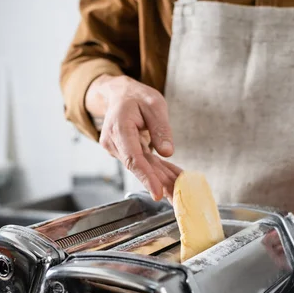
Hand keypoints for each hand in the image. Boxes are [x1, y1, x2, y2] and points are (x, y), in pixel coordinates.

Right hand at [86, 75, 181, 201]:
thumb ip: (160, 128)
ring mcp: (117, 149)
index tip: (157, 192)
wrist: (118, 95)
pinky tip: (173, 180)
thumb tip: (167, 152)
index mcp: (119, 127)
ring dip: (162, 178)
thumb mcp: (154, 104)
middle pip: (138, 167)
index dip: (146, 177)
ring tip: (179, 191)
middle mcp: (114, 142)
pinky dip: (158, 171)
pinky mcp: (124, 153)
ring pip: (142, 167)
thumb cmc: (135, 97)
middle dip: (159, 183)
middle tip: (177, 198)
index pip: (132, 157)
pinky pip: (143, 163)